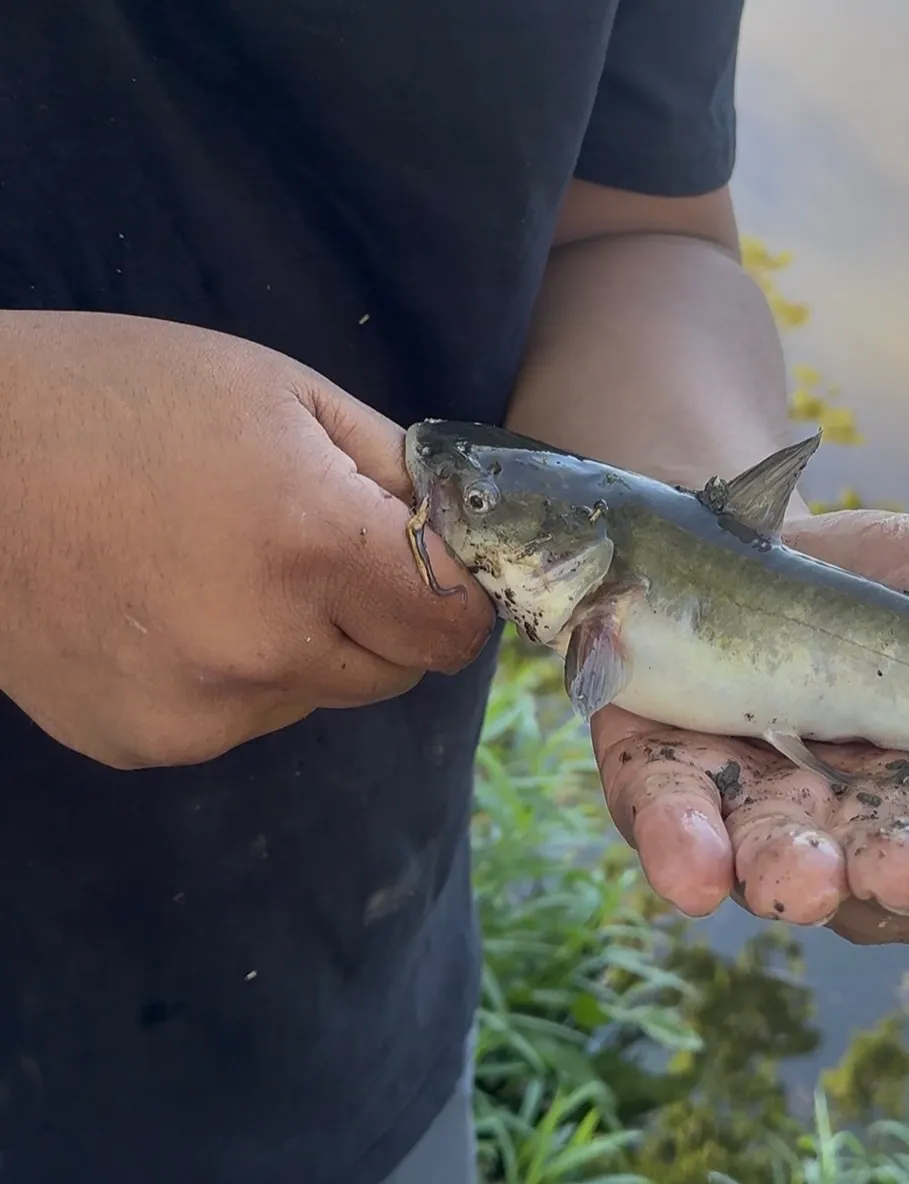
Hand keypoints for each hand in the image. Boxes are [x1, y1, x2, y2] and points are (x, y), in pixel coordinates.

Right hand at [0, 311, 492, 768]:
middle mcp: (265, 647)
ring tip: (222, 572)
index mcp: (310, 545)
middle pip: (398, 669)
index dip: (456, 594)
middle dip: (383, 617)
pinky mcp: (150, 743)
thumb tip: (467, 534)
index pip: (456, 626)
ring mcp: (203, 710)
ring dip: (307, 647)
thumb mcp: (283, 394)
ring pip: (322, 695)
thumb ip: (399, 470)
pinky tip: (173, 613)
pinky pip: (246, 717)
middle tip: (314, 553)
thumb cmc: (120, 401)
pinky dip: (237, 678)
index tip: (429, 566)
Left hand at [591, 509, 908, 949]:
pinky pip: (670, 824)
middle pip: (885, 886)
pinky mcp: (665, 781)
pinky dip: (682, 847)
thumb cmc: (885, 583)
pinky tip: (692, 868)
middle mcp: (857, 823)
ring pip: (778, 867)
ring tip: (798, 875)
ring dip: (791, 877)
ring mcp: (758, 809)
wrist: (747, 536)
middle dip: (898, 883)